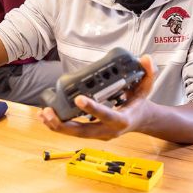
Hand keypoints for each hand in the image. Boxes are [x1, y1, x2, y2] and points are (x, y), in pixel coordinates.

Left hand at [40, 54, 157, 139]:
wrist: (140, 120)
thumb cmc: (139, 102)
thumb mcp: (146, 87)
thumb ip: (148, 73)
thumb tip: (146, 58)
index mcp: (122, 120)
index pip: (107, 116)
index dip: (93, 109)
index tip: (78, 98)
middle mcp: (108, 131)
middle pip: (83, 132)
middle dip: (64, 124)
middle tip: (48, 111)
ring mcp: (98, 134)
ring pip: (74, 134)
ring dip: (57, 125)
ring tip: (43, 113)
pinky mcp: (91, 133)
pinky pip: (72, 131)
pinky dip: (58, 125)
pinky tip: (45, 116)